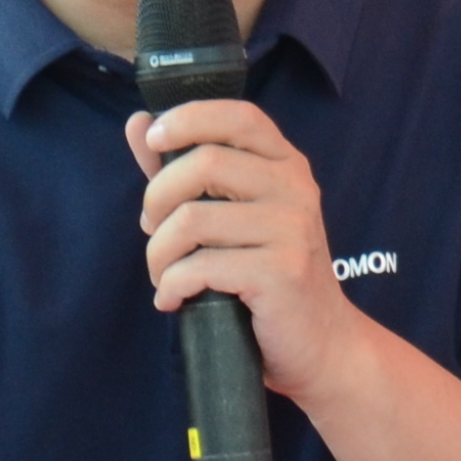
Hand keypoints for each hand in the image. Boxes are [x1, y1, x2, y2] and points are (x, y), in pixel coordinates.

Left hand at [127, 98, 367, 405]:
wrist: (322, 345)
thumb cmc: (268, 276)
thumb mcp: (233, 215)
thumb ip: (184, 169)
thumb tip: (138, 123)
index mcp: (285, 164)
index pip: (237, 115)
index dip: (187, 118)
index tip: (153, 140)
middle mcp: (295, 188)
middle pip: (203, 163)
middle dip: (157, 199)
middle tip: (152, 230)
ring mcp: (292, 229)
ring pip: (191, 219)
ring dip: (158, 253)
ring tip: (162, 275)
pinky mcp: (281, 272)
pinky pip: (200, 267)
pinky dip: (171, 286)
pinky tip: (173, 300)